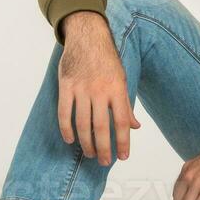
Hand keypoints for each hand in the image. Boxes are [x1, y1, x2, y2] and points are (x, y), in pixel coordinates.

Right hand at [57, 10, 140, 164]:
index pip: (121, 122)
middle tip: (105, 162)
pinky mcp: (65, 86)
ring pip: (82, 123)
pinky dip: (66, 129)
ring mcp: (81, 89)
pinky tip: (70, 140)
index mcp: (117, 89)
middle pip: (100, 127)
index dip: (122, 141)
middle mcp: (100, 91)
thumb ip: (126, 105)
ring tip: (91, 154)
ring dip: (86, 142)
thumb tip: (135, 127)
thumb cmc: (107, 61)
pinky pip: (64, 112)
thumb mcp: (122, 79)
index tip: (123, 157)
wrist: (87, 37)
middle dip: (104, 148)